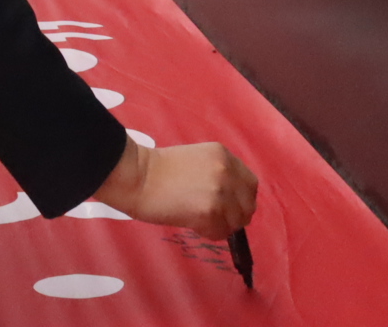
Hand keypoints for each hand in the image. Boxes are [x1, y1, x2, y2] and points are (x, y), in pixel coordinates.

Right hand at [90, 138, 257, 239]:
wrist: (137, 176)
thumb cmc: (158, 169)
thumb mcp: (197, 160)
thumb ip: (218, 173)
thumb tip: (232, 200)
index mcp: (223, 155)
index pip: (250, 184)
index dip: (242, 199)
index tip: (229, 206)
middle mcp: (226, 171)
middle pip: (248, 205)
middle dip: (235, 215)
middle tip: (216, 219)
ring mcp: (220, 192)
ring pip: (236, 222)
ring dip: (221, 226)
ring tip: (200, 221)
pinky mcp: (210, 212)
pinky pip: (220, 233)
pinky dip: (209, 233)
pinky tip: (193, 225)